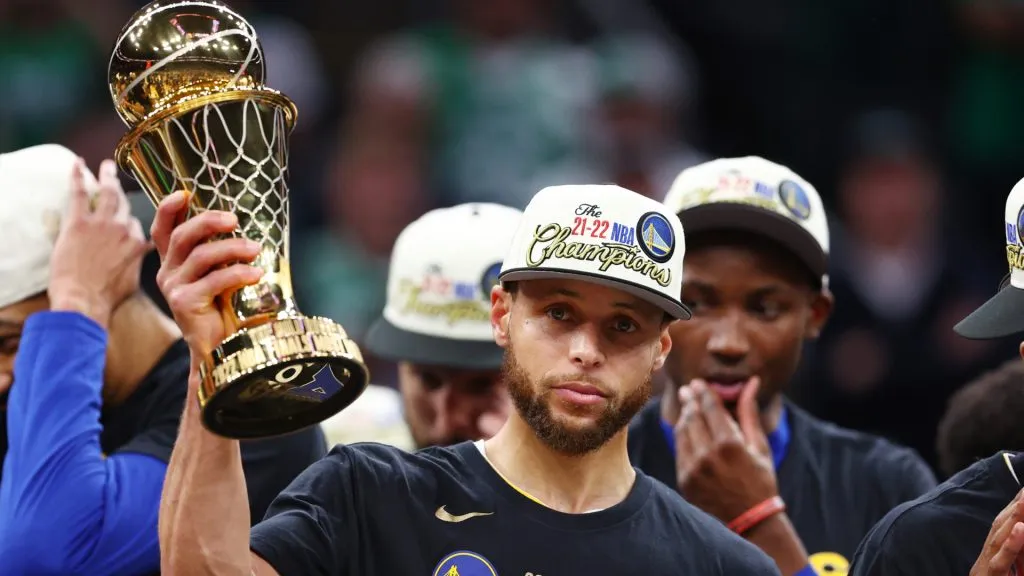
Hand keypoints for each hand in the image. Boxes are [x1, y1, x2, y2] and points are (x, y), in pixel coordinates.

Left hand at [48, 159, 148, 329]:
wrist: (84, 300)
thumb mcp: (130, 283)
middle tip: (120, 180)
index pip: (136, 226)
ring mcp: (103, 224)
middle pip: (126, 206)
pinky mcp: (80, 222)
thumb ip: (135, 265)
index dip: (129, 223)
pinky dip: (78, 176)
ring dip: (107, 176)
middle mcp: (124, 230)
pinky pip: (80, 193)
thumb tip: (140, 260)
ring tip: (106, 166)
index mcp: (137, 245)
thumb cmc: (105, 298)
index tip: (126, 219)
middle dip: (124, 192)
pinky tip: (77, 163)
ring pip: (109, 193)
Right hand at [150, 191, 262, 359]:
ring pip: (202, 256)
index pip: (162, 230)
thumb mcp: (221, 275)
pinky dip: (239, 273)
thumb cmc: (224, 309)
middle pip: (183, 236)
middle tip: (235, 220)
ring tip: (256, 250)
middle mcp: (168, 273)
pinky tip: (257, 275)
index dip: (168, 209)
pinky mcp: (184, 303)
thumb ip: (222, 255)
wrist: (221, 348)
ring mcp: (174, 288)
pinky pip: (214, 280)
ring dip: (233, 248)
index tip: (184, 193)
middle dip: (209, 222)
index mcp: (173, 263)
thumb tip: (241, 225)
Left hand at [673, 377, 778, 522]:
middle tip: (689, 388)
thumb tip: (750, 382)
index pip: (710, 408)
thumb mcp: (759, 445)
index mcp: (730, 444)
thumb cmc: (760, 479)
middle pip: (693, 417)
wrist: (750, 519)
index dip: (704, 393)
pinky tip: (685, 428)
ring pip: (683, 432)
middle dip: (691, 400)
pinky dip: (682, 436)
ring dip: (684, 416)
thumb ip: (749, 412)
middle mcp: (708, 455)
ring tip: (687, 405)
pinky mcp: (684, 479)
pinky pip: (680, 450)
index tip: (699, 383)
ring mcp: (693, 468)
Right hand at [971, 489, 1023, 574]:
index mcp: (992, 559)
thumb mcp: (1011, 571)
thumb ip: (1017, 552)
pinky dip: (1010, 544)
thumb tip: (1021, 526)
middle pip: (999, 528)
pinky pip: (1000, 562)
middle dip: (1015, 506)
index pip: (1003, 528)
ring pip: (998, 540)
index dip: (1013, 508)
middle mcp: (986, 560)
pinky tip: (1020, 528)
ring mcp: (985, 569)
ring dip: (1014, 517)